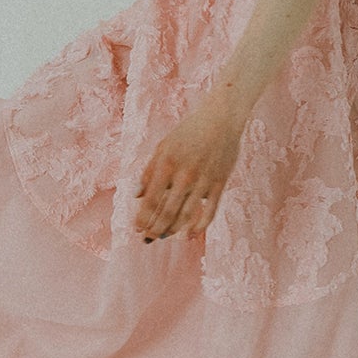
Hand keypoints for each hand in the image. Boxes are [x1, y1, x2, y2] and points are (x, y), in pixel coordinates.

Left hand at [134, 92, 244, 240]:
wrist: (221, 118)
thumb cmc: (189, 131)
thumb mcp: (164, 146)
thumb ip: (149, 171)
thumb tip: (136, 195)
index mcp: (167, 164)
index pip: (151, 199)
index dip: (143, 217)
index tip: (137, 229)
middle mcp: (185, 175)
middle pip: (167, 211)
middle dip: (155, 228)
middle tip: (147, 239)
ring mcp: (204, 181)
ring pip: (187, 214)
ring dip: (173, 229)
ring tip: (164, 237)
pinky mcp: (220, 183)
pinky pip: (210, 211)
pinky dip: (200, 226)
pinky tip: (190, 236)